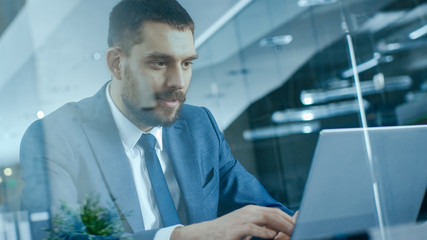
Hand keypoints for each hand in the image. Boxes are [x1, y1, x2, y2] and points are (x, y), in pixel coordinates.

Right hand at [170, 205, 296, 239]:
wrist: (204, 233)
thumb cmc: (226, 233)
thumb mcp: (244, 227)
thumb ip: (259, 226)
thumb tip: (276, 231)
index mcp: (251, 211)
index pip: (275, 211)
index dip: (288, 218)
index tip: (299, 226)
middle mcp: (248, 212)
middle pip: (273, 214)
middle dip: (289, 222)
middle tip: (300, 230)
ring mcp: (241, 219)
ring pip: (266, 219)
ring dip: (281, 226)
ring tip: (292, 233)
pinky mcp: (235, 229)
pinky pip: (253, 229)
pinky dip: (264, 232)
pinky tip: (272, 236)